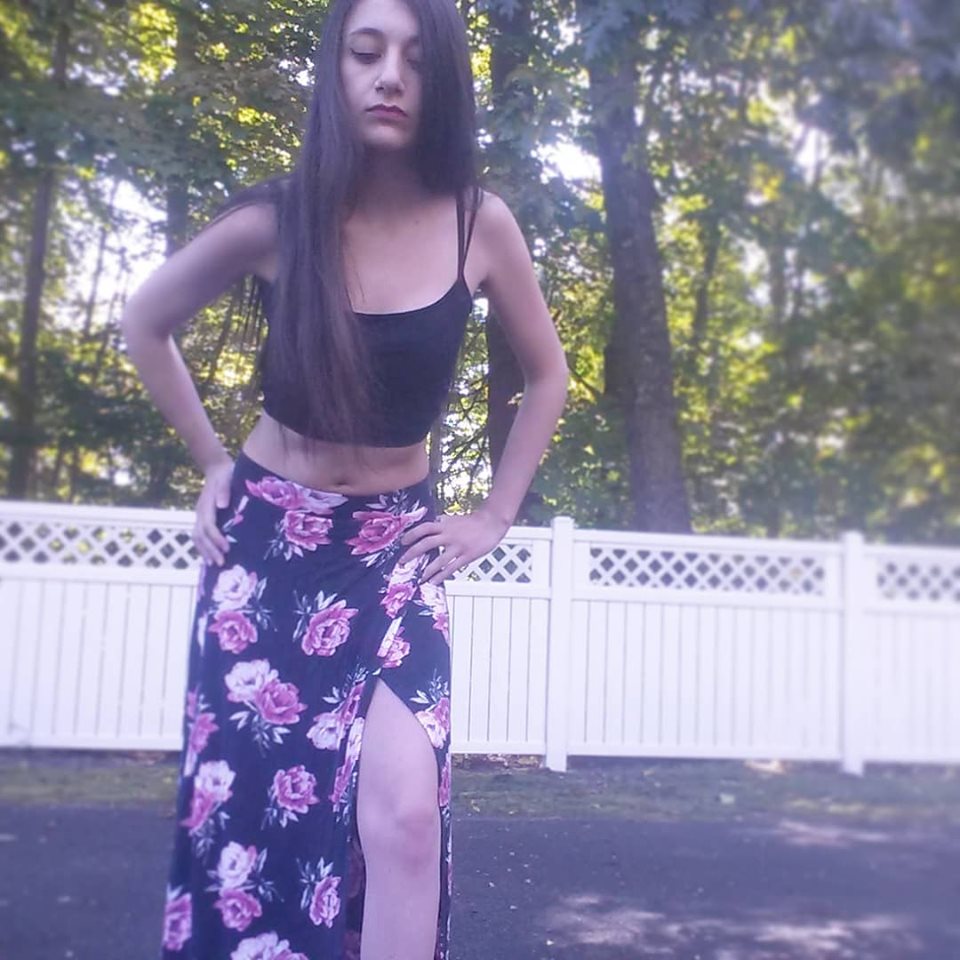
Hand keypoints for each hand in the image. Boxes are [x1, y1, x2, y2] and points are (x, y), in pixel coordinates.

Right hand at [193, 456, 234, 565]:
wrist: (216, 468)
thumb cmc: (226, 473)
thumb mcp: (227, 478)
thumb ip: (224, 490)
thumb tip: (221, 505)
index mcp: (206, 504)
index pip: (209, 526)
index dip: (216, 538)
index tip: (227, 548)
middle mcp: (200, 511)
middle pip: (201, 535)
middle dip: (210, 550)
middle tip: (221, 563)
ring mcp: (199, 515)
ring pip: (197, 537)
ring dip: (205, 551)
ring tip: (214, 564)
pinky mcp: (202, 517)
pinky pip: (199, 535)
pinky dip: (203, 547)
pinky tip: (209, 556)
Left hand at [397, 506, 511, 584]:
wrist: (491, 522)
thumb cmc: (472, 522)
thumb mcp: (454, 520)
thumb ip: (442, 524)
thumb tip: (429, 526)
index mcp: (445, 525)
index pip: (424, 528)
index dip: (412, 535)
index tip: (402, 542)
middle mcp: (449, 535)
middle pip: (426, 544)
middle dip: (412, 553)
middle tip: (402, 562)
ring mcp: (458, 546)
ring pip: (438, 559)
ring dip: (427, 569)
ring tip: (418, 578)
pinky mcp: (467, 555)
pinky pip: (451, 567)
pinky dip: (441, 575)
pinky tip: (434, 581)